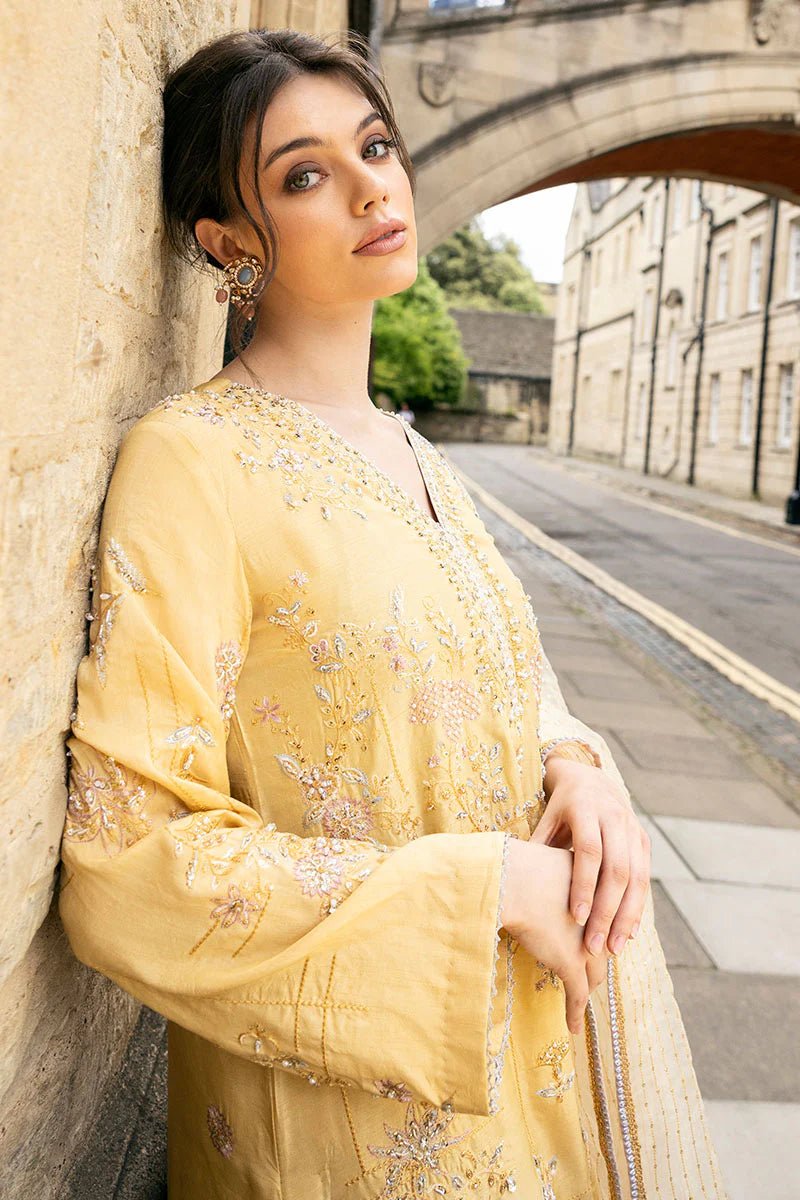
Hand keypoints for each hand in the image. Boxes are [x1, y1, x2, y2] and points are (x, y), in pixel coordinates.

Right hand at [500, 838, 608, 1033]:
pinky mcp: (572, 964)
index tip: (591, 941)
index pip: (602, 915)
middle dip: (597, 961)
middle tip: (590, 972)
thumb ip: (551, 868)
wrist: (513, 879)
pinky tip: (574, 1028)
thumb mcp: (545, 861)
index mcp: (595, 891)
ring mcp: (587, 943)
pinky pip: (578, 995)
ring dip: (588, 987)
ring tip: (582, 1000)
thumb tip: (533, 862)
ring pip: (593, 974)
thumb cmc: (517, 865)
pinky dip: (575, 1013)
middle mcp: (598, 918)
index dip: (597, 931)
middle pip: (602, 947)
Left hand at [530, 756, 650, 959]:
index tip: (577, 918)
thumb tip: (515, 882)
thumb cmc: (560, 808)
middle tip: (595, 946)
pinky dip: (638, 907)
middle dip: (607, 911)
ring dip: (626, 916)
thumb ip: (538, 848)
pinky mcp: (643, 840)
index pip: (588, 851)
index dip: (584, 885)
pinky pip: (645, 878)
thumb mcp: (546, 820)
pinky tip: (628, 933)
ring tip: (614, 948)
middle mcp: (614, 817)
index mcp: (585, 809)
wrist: (591, 780)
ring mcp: (633, 828)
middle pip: (616, 869)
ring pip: (636, 877)